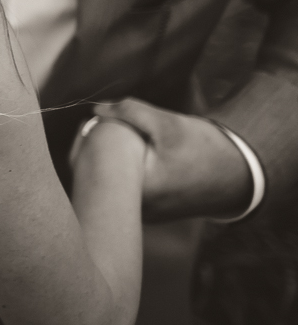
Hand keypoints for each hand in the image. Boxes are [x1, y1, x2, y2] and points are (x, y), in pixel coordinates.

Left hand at [92, 98, 253, 222]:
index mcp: (137, 191)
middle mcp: (134, 210)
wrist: (237, 174)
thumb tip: (96, 111)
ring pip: (107, 182)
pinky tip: (132, 156)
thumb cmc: (202, 149)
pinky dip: (120, 171)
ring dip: (108, 161)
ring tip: (123, 142)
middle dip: (94, 149)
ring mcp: (139, 213)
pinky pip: (120, 189)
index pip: (91, 164)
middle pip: (94, 176)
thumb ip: (129, 112)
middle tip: (106, 128)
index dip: (88, 138)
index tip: (99, 122)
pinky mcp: (146, 212)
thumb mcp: (167, 124)